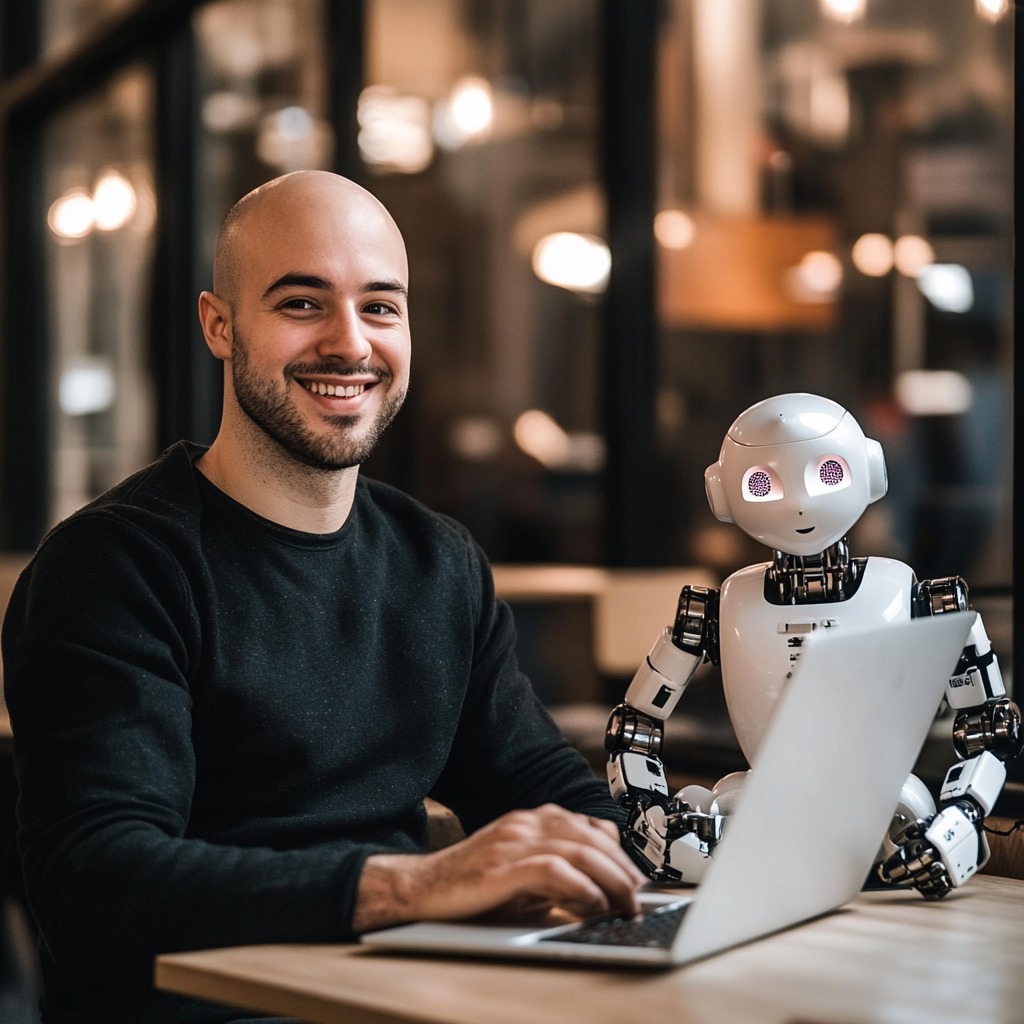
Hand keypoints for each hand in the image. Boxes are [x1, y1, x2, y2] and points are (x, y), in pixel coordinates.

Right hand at [352, 804, 644, 932]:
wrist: (421, 887)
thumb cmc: (470, 885)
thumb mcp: (520, 872)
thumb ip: (555, 870)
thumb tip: (598, 889)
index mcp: (531, 819)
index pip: (589, 826)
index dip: (619, 853)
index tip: (634, 879)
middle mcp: (526, 823)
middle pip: (591, 837)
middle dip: (623, 869)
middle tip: (639, 897)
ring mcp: (514, 841)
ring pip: (580, 850)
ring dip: (612, 880)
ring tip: (626, 904)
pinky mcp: (503, 866)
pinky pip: (555, 870)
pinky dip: (582, 887)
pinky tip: (593, 904)